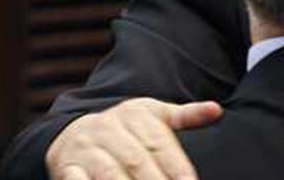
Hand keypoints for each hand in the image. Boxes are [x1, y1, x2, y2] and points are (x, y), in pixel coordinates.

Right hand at [45, 98, 222, 179]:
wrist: (72, 134)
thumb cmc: (124, 130)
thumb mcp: (153, 116)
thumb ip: (184, 117)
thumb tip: (216, 110)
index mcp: (133, 114)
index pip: (160, 143)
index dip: (178, 167)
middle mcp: (108, 129)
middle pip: (137, 160)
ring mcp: (86, 149)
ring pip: (110, 174)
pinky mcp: (67, 168)